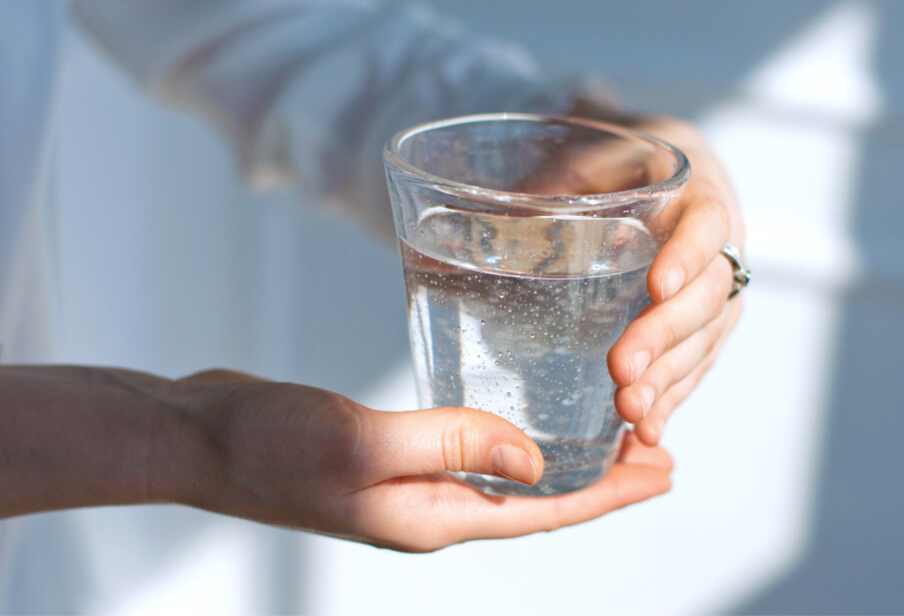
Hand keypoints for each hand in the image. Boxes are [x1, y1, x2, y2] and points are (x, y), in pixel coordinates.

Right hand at [175, 369, 672, 551]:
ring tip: (613, 433)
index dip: (610, 493)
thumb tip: (537, 457)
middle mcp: (433, 509)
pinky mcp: (395, 456)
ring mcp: (413, 486)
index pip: (544, 512)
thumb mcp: (364, 443)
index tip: (666, 470)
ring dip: (566, 459)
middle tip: (662, 448)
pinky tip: (528, 418)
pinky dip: (515, 439)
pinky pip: (474, 451)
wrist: (204, 438)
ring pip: (510, 477)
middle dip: (604, 479)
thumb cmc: (269, 444)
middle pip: (539, 501)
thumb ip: (453, 444)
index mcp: (434, 518)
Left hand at [566, 105, 745, 445]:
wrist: (648, 173)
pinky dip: (673, 397)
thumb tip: (427, 247)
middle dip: (666, 336)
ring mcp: (714, 290)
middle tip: (622, 371)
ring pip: (707, 339)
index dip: (688, 255)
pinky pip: (698, 365)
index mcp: (695, 190)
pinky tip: (647, 429)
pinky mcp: (704, 326)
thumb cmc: (612, 166)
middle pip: (709, 295)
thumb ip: (534, 197)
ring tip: (631, 414)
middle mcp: (718, 244)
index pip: (708, 222)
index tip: (656, 286)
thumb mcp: (580, 163)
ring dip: (670, 379)